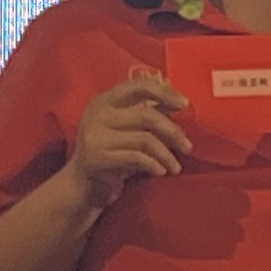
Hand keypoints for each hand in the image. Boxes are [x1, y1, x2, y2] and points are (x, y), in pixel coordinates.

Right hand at [65, 69, 189, 200]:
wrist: (83, 184)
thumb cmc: (112, 153)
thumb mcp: (127, 129)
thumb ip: (148, 113)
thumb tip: (179, 101)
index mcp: (105, 101)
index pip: (138, 86)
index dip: (164, 92)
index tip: (184, 104)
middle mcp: (98, 114)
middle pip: (146, 115)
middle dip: (173, 132)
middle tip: (187, 147)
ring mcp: (95, 136)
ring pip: (145, 139)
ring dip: (167, 155)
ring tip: (175, 167)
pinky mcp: (97, 158)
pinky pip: (136, 158)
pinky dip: (154, 165)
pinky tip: (161, 171)